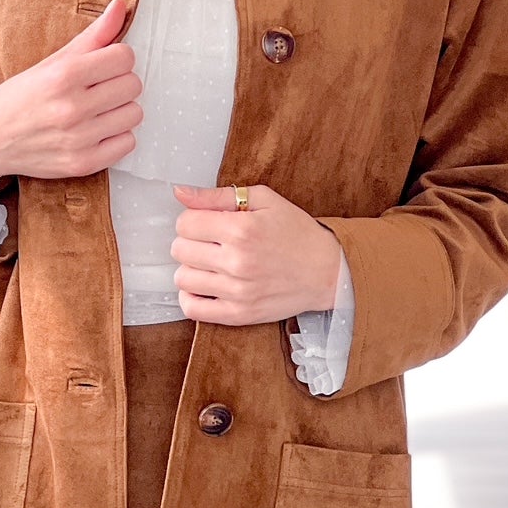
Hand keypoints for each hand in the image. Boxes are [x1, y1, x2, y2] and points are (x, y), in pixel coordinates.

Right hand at [0, 0, 142, 180]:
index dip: (116, 58)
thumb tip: (121, 5)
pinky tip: (97, 130)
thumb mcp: (52, 62)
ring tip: (98, 109)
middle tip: (98, 87)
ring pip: (134, 114)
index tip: (103, 64)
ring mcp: (78, 139)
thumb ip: (93, 35)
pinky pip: (127, 143)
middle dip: (119, 82)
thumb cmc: (19, 97)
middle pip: (132, 85)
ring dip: (120, 110)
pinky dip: (117, 136)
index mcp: (63, 76)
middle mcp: (71, 108)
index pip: (124, 57)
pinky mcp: (82, 163)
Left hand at [168, 182, 341, 325]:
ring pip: (183, 279)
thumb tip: (180, 192)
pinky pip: (193, 309)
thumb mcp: (264, 200)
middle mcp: (237, 261)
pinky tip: (205, 286)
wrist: (327, 270)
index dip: (191, 220)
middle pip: (180, 250)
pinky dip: (191, 298)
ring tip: (209, 264)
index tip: (205, 223)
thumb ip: (218, 196)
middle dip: (190, 242)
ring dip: (191, 269)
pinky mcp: (239, 315)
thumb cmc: (296, 232)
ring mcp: (237, 291)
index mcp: (241, 229)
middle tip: (208, 243)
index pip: (185, 224)